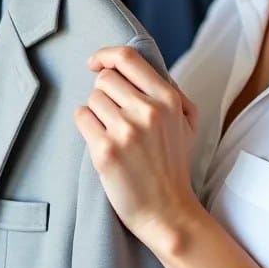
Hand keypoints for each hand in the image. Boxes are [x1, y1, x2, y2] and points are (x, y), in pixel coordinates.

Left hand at [74, 46, 200, 255]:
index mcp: (168, 100)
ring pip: (92, 99)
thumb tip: (139, 67)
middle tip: (114, 115)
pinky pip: (81, 118)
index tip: (96, 63)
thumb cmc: (174, 165)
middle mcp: (148, 111)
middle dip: (104, 93)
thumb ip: (170, 90)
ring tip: (113, 134)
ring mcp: (126, 131)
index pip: (128, 58)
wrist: (168, 212)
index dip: (106, 55)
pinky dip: (87, 126)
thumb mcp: (187, 122)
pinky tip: (101, 142)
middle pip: (105, 79)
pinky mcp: (105, 150)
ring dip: (97, 113)